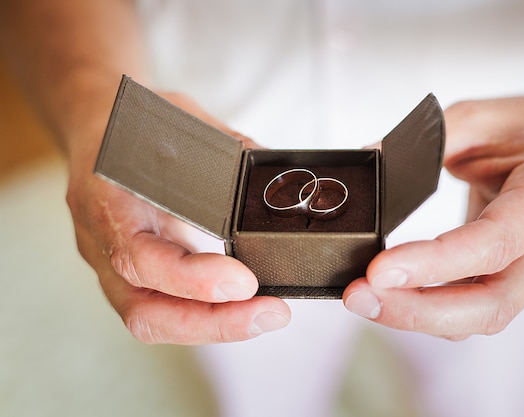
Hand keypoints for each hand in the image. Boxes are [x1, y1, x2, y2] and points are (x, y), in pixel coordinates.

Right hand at [66, 91, 289, 343]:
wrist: (94, 125)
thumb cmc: (133, 122)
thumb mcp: (178, 120)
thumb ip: (227, 151)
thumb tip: (280, 178)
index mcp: (107, 199)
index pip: (140, 257)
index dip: (192, 278)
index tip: (245, 282)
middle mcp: (103, 242)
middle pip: (145, 312)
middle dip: (213, 323)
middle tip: (270, 314)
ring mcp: (112, 264)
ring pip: (152, 319)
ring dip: (214, 326)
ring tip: (264, 316)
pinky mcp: (131, 273)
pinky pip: (162, 308)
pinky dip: (205, 316)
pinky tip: (241, 309)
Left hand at [343, 96, 523, 339]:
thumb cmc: (520, 130)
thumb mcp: (473, 118)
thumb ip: (425, 143)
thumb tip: (369, 160)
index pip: (495, 242)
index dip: (437, 263)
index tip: (380, 271)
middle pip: (491, 304)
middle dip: (419, 310)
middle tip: (361, 297)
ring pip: (478, 318)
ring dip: (415, 317)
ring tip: (363, 299)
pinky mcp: (508, 281)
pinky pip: (468, 311)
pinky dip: (424, 310)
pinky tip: (387, 298)